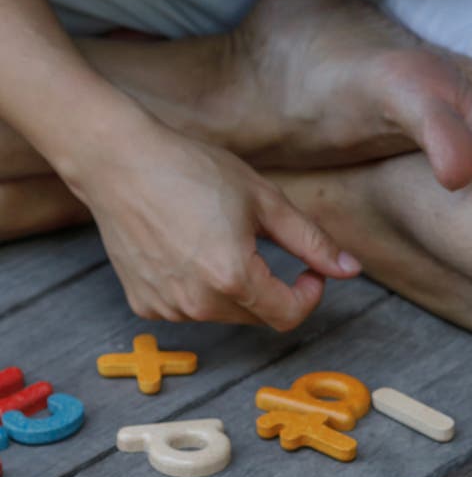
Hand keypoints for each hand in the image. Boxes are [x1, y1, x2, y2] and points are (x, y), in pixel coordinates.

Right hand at [67, 111, 360, 326]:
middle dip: (272, 288)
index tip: (310, 270)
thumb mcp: (263, 199)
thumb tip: (350, 269)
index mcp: (233, 278)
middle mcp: (198, 303)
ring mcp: (168, 308)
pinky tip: (183, 248)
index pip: (289, 315)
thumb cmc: (190, 170)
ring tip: (214, 237)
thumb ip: (311, 241)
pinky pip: (188, 307)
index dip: (309, 295)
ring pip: (223, 313)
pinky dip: (197, 287)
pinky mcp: (144, 306)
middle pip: (258, 315)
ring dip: (234, 287)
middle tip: (259, 242)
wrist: (117, 161)